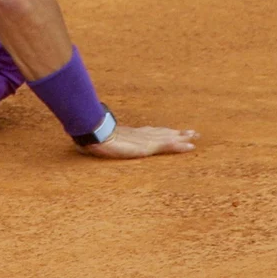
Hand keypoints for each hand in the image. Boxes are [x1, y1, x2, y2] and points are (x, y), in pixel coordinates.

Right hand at [81, 125, 197, 157]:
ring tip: (195, 137)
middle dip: (178, 133)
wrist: (96, 134)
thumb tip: (80, 142)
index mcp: (131, 134)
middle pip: (163, 132)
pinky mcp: (148, 145)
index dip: (162, 132)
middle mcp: (141, 134)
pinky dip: (180, 145)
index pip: (150, 132)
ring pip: (169, 137)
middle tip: (193, 132)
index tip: (171, 131)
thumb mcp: (96, 141)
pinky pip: (168, 145)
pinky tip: (191, 146)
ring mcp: (146, 139)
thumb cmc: (93, 137)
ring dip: (183, 137)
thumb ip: (95, 141)